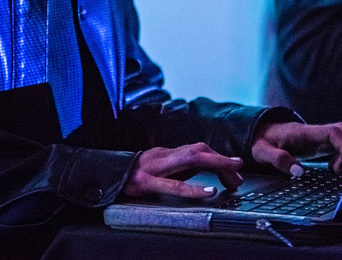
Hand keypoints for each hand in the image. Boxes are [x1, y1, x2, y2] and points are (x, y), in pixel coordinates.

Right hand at [122, 142, 243, 198]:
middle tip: (238, 170)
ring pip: (190, 159)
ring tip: (232, 176)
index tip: (235, 166)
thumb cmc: (133, 176)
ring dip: (215, 165)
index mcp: (167, 153)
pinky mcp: (145, 183)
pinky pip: (173, 185)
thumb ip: (179, 169)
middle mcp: (163, 156)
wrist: (103, 178)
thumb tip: (205, 173)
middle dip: (221, 159)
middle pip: (198, 149)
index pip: (198, 149)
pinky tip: (207, 192)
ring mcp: (154, 168)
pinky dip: (192, 189)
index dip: (218, 157)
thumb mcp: (158, 170)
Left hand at [251, 121, 341, 176]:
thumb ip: (279, 160)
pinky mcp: (318, 142)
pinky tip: (333, 168)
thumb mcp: (262, 152)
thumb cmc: (261, 141)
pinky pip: (337, 144)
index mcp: (302, 133)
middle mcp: (313, 132)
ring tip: (337, 171)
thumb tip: (298, 171)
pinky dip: (341, 156)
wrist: (259, 131)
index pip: (332, 133)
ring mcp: (316, 136)